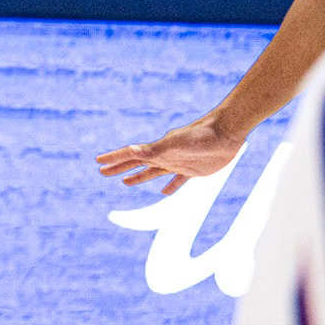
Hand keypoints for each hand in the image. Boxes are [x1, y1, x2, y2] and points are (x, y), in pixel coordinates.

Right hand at [95, 116, 244, 194]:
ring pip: (153, 172)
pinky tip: (164, 193)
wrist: (226, 132)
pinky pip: (177, 181)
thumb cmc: (201, 136)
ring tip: (126, 182)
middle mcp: (164, 156)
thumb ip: (154, 149)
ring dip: (139, 177)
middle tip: (102, 172)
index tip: (97, 161)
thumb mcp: (175, 144)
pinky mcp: (193, 170)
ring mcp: (178, 163)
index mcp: (157, 150)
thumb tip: (131, 151)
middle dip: (119, 168)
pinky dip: (169, 187)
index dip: (114, 158)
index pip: (130, 155)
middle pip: (137, 164)